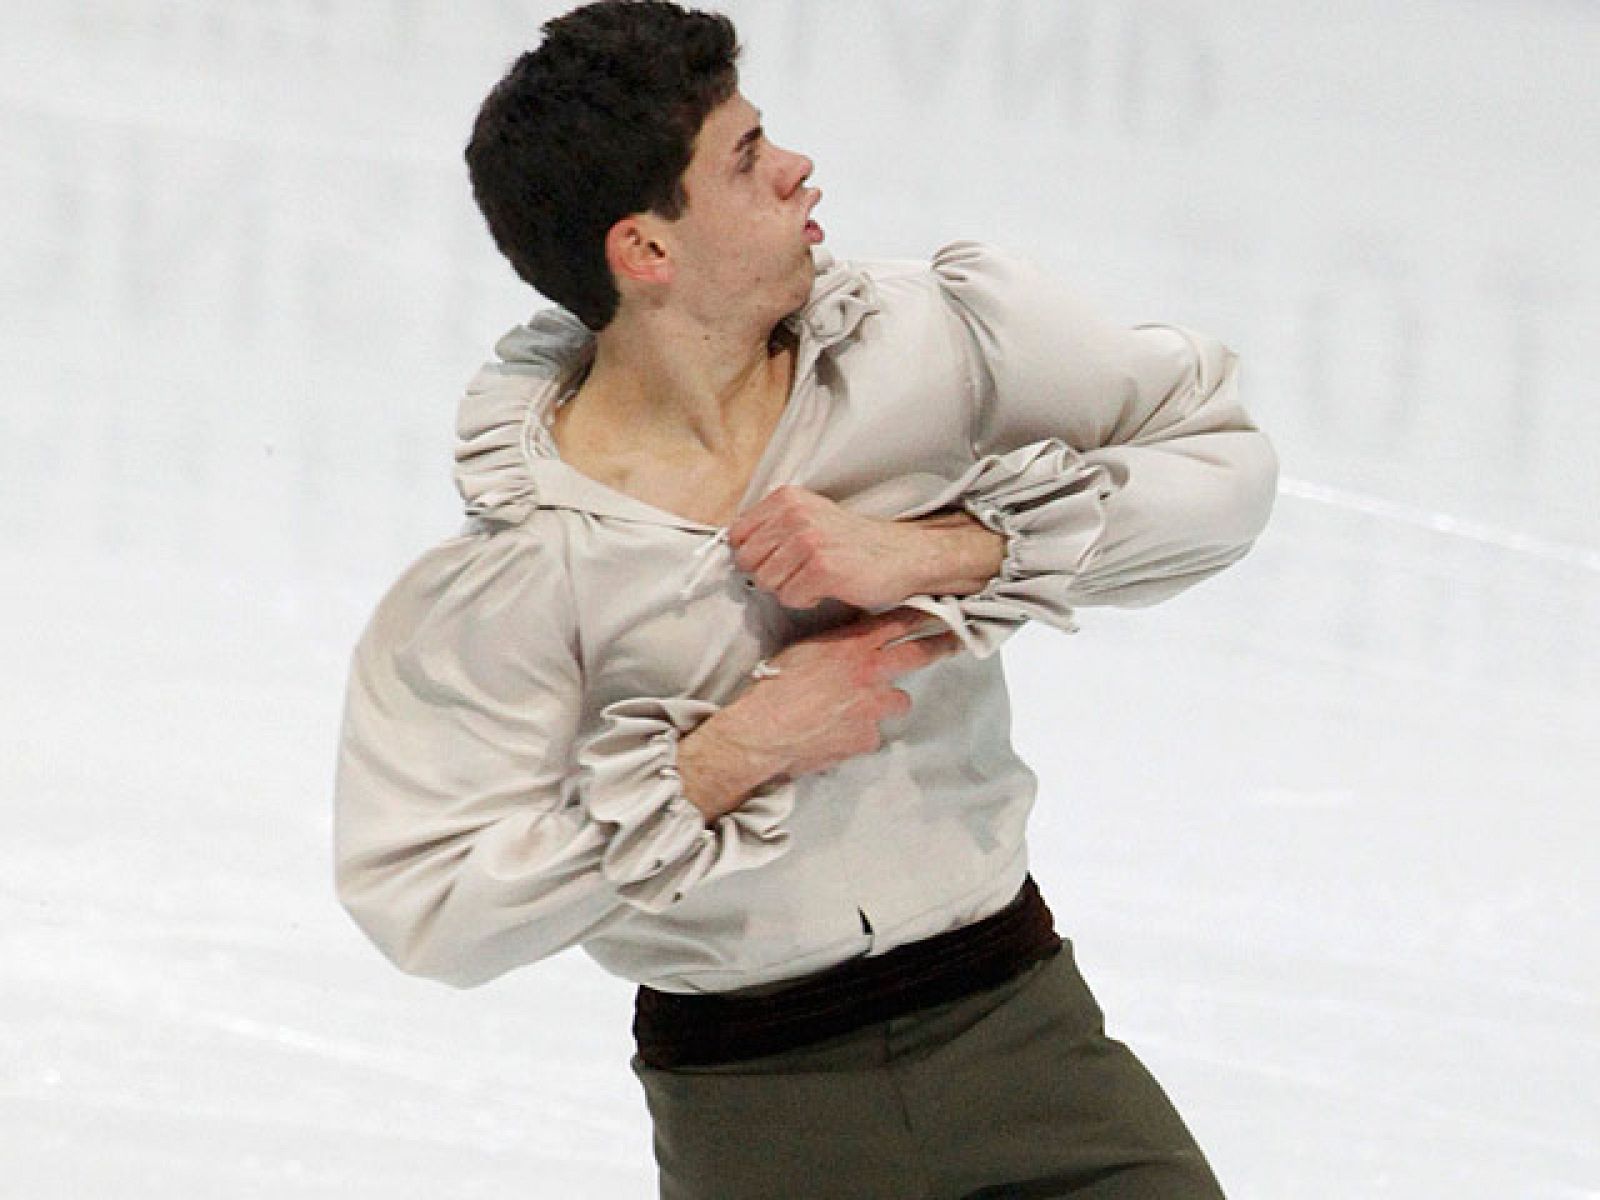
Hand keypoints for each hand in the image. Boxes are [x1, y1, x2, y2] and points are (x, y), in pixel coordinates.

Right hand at [676, 607, 961, 820]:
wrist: (764, 729)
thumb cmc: (774, 686)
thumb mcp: (804, 649)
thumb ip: (836, 645)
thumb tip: (850, 644)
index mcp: (854, 645)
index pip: (899, 621)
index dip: (923, 614)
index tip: (941, 609)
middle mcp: (871, 672)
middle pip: (919, 653)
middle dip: (942, 646)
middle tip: (956, 644)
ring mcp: (874, 706)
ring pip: (899, 701)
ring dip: (885, 703)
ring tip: (857, 708)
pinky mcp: (869, 737)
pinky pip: (872, 734)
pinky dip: (857, 734)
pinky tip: (833, 734)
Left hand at [727, 485, 935, 609]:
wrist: (902, 555)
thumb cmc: (854, 543)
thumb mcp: (809, 518)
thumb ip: (773, 527)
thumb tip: (735, 550)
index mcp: (787, 498)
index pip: (737, 535)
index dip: (755, 554)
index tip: (778, 559)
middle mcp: (795, 515)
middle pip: (748, 561)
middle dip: (770, 574)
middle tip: (800, 571)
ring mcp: (808, 541)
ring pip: (766, 582)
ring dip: (790, 589)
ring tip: (816, 577)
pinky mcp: (822, 569)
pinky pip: (790, 598)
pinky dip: (807, 600)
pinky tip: (828, 587)